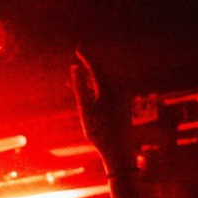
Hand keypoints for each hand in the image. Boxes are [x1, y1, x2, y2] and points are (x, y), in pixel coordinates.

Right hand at [70, 50, 132, 170]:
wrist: (119, 150)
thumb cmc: (100, 131)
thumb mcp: (85, 108)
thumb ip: (79, 87)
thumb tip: (75, 68)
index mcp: (109, 88)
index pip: (96, 66)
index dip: (86, 56)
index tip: (78, 47)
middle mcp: (118, 89)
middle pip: (101, 72)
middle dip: (89, 64)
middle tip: (80, 52)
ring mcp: (122, 97)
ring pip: (103, 83)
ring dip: (90, 78)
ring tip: (76, 75)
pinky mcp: (122, 106)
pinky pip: (107, 91)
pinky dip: (96, 89)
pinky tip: (87, 92)